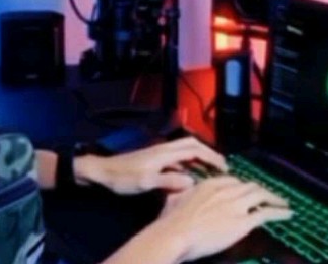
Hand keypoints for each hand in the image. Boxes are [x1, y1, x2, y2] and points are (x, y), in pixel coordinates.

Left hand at [75, 136, 226, 194]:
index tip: (224, 167)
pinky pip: (177, 160)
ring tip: (211, 173)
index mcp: (164, 152)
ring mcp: (158, 154)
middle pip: (191, 145)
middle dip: (208, 154)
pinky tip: (190, 178)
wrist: (102, 172)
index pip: (193, 148)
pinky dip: (188, 166)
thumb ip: (169, 181)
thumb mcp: (146, 182)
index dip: (211, 156)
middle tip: (222, 168)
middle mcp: (163, 149)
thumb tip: (193, 181)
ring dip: (198, 159)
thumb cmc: (123, 177)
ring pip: (184, 152)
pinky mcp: (154, 161)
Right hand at [158, 176, 292, 261]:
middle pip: (250, 186)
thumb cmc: (171, 218)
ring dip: (274, 198)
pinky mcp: (243, 222)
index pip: (233, 181)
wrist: (177, 233)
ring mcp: (236, 205)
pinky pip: (265, 214)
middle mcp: (226, 190)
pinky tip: (287, 214)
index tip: (247, 192)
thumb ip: (184, 191)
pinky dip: (278, 212)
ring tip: (283, 203)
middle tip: (269, 196)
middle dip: (261, 191)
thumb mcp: (175, 197)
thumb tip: (182, 188)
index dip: (242, 187)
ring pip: (260, 195)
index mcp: (210, 183)